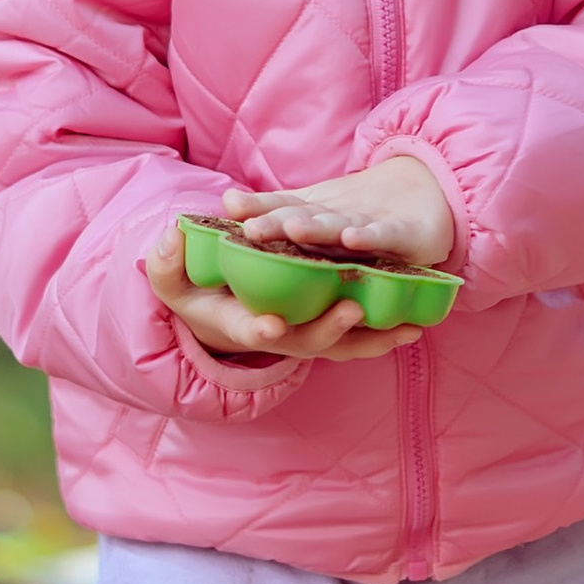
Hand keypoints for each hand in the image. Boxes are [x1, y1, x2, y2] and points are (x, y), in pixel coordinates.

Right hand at [144, 224, 402, 367]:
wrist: (220, 311)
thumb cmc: (197, 291)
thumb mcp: (173, 279)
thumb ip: (168, 264)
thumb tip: (169, 238)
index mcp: (239, 321)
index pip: (247, 329)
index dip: (257, 329)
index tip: (269, 324)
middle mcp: (277, 335)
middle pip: (305, 340)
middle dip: (328, 329)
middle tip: (350, 310)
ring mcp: (304, 336)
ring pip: (341, 345)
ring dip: (373, 338)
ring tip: (405, 328)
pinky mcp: (326, 330)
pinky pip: (358, 337)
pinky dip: (384, 332)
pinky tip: (415, 322)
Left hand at [221, 153, 455, 271]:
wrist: (430, 193)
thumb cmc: (366, 213)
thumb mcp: (322, 213)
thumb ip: (279, 209)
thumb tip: (227, 201)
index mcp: (317, 213)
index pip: (282, 209)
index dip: (258, 208)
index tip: (230, 206)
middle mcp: (338, 217)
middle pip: (304, 219)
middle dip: (278, 224)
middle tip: (251, 230)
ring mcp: (369, 223)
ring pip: (338, 227)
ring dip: (317, 228)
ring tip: (294, 228)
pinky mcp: (402, 235)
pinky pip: (383, 237)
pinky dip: (369, 236)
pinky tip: (352, 237)